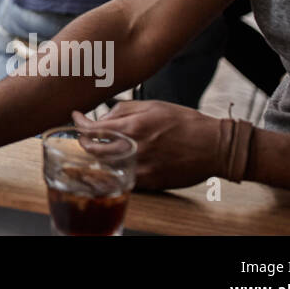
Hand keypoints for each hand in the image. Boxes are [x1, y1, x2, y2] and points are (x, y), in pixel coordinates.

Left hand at [72, 101, 222, 189]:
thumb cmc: (184, 122)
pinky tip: (114, 164)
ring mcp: (140, 168)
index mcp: (132, 127)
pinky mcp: (150, 182)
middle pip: (93, 150)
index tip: (76, 117)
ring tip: (96, 149)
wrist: (213, 146)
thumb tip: (104, 116)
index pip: (93, 128)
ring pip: (105, 166)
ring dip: (96, 157)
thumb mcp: (153, 106)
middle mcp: (133, 148)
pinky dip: (114, 171)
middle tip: (82, 136)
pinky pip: (123, 178)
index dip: (79, 123)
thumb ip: (124, 109)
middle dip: (83, 142)